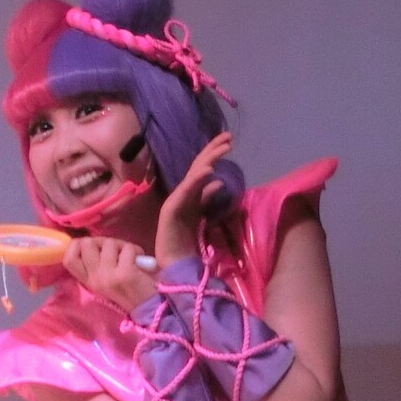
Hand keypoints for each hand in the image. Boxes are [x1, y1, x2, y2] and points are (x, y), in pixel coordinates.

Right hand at [63, 236, 159, 311]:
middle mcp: (94, 279)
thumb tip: (93, 241)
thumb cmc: (129, 289)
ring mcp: (108, 277)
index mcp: (88, 281)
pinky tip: (140, 262)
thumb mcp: (105, 278)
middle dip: (102, 240)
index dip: (77, 245)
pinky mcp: (124, 274)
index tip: (94, 247)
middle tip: (115, 251)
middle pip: (86, 244)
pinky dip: (136, 250)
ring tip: (130, 258)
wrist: (150, 309)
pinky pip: (127, 248)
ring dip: (122, 245)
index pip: (68, 258)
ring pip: (108, 243)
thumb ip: (96, 262)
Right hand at [155, 132, 232, 266]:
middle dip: (213, 150)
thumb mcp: (201, 216)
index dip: (213, 154)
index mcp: (189, 195)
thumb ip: (206, 198)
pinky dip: (197, 180)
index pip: (201, 169)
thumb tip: (219, 182)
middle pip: (198, 166)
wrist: (174, 264)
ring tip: (224, 147)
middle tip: (229, 136)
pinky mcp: (171, 210)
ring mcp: (175, 200)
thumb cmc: (185, 244)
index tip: (228, 142)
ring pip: (193, 175)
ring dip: (209, 159)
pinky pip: (185, 191)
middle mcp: (182, 194)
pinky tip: (209, 169)